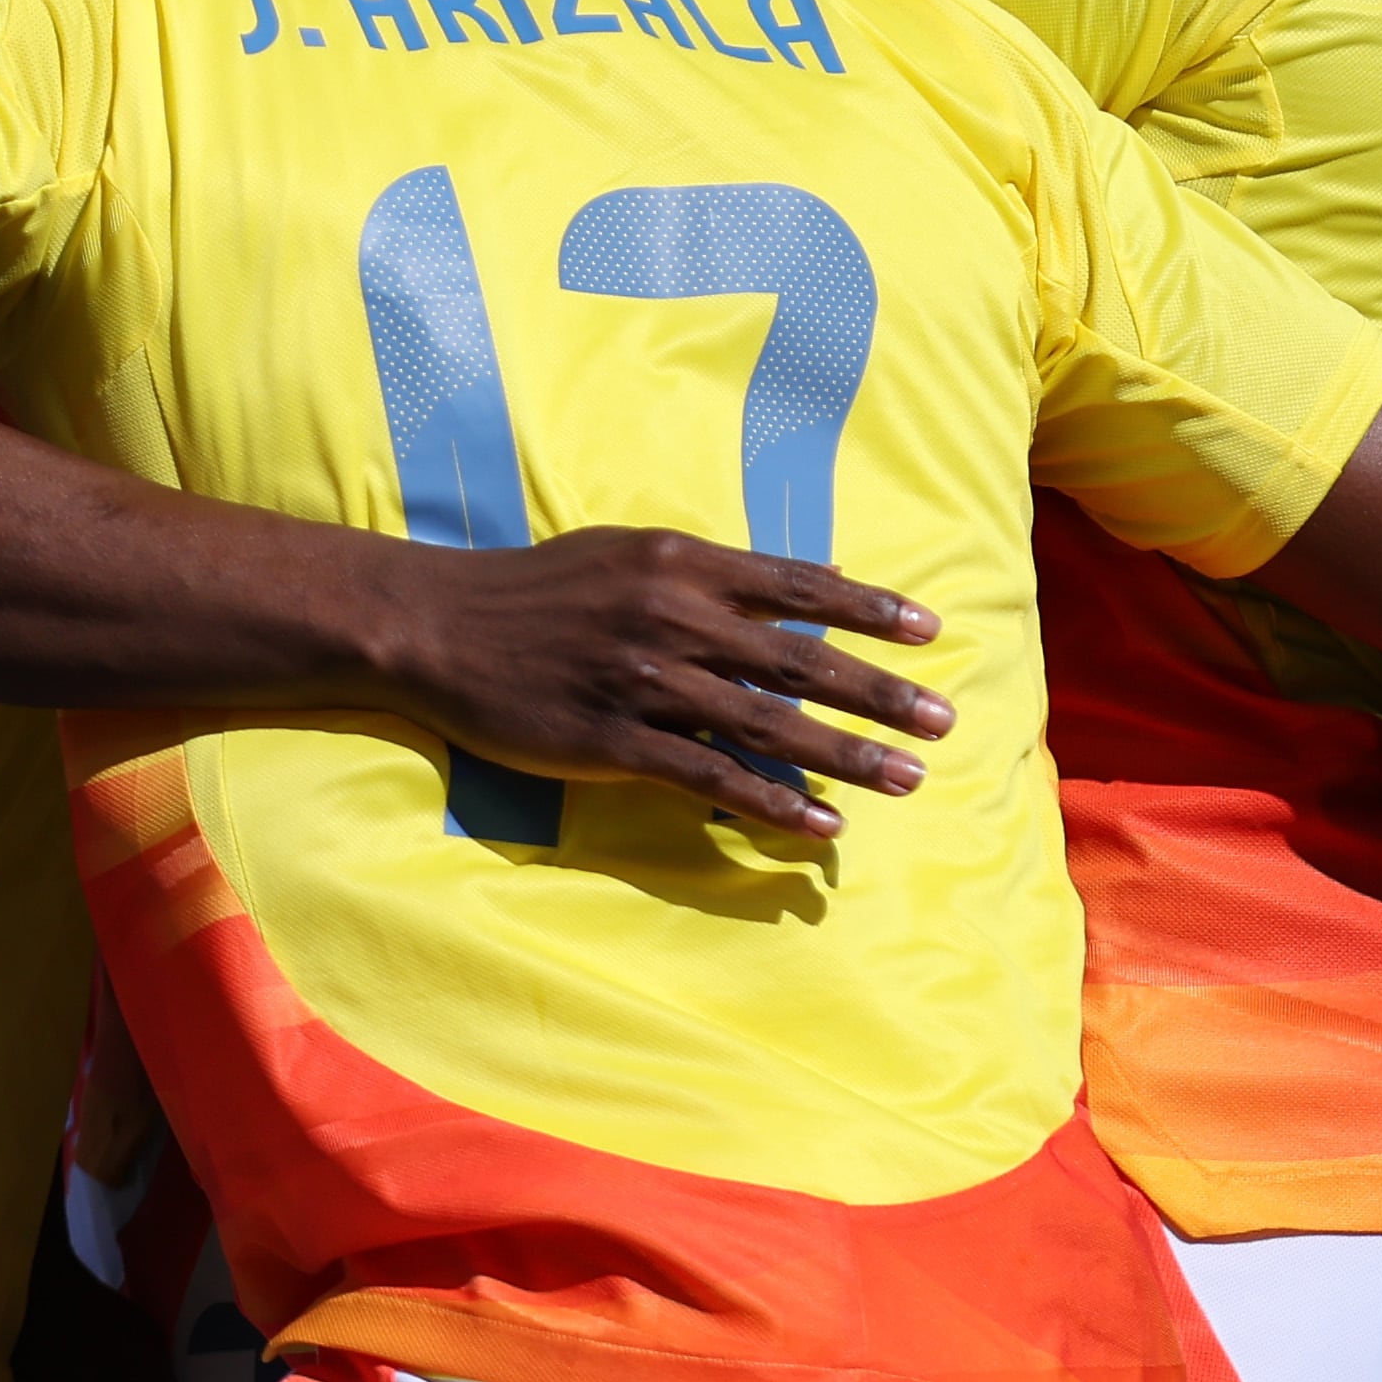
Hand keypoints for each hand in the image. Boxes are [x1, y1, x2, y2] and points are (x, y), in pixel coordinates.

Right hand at [369, 526, 952, 837]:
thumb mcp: (632, 553)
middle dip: (880, 693)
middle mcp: (674, 619)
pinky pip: (712, 779)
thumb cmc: (540, 587)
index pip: (800, 586)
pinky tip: (822, 828)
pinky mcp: (614, 743)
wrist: (438, 624)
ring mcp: (646, 684)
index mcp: (682, 565)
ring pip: (769, 725)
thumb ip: (721, 571)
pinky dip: (774, 804)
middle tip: (944, 720)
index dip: (871, 612)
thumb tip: (819, 580)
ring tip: (907, 779)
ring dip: (847, 756)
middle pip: (800, 659)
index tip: (931, 632)